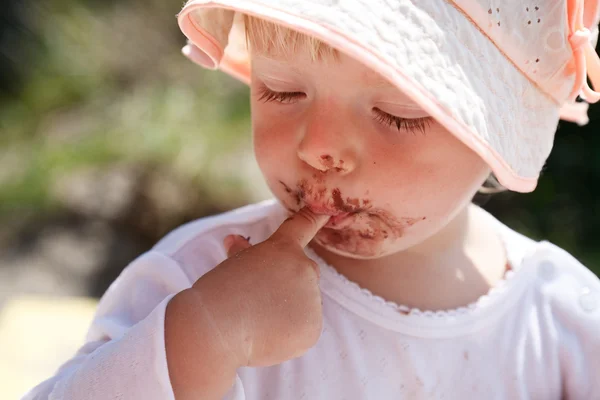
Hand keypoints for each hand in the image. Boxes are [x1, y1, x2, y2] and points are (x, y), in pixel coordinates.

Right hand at [190, 207, 329, 367]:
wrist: (217, 330)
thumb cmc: (217, 295)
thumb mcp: (231, 266)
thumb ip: (242, 254)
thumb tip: (233, 240)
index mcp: (282, 249)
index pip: (302, 227)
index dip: (314, 217)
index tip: (324, 213)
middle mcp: (303, 269)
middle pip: (304, 276)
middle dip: (289, 286)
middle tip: (260, 301)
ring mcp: (311, 298)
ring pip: (305, 306)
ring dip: (289, 313)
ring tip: (259, 323)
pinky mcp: (313, 327)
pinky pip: (305, 331)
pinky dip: (291, 336)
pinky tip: (268, 337)